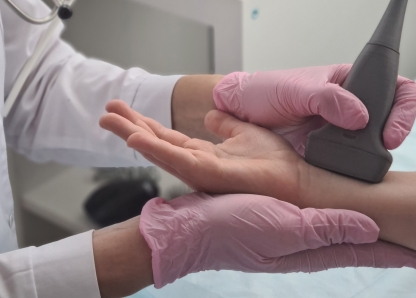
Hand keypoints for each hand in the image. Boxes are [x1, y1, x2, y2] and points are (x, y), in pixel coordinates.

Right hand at [101, 101, 306, 202]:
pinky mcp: (209, 174)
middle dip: (130, 128)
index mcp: (203, 154)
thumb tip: (210, 114)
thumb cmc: (272, 160)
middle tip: (105, 112)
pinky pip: (178, 160)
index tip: (124, 109)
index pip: (167, 137)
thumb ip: (225, 124)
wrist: (293, 177)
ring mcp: (200, 171)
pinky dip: (156, 150)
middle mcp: (196, 164)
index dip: (145, 123)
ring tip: (109, 121)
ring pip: (160, 152)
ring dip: (133, 136)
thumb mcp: (244, 132)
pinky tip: (137, 139)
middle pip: (156, 143)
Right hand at [140, 193, 415, 287]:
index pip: (369, 251)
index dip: (403, 254)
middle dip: (393, 240)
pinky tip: (346, 207)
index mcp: (315, 245)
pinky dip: (344, 212)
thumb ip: (326, 227)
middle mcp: (311, 240)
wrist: (193, 231)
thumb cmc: (233, 229)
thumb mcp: (282, 227)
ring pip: (345, 227)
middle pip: (363, 240)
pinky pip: (323, 217)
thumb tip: (373, 227)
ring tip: (395, 220)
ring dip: (372, 225)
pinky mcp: (283, 218)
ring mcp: (298, 231)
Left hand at [213, 65, 415, 153]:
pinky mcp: (330, 153)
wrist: (241, 114)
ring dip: (375, 154)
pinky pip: (351, 162)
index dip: (403, 108)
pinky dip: (354, 168)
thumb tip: (360, 117)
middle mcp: (351, 107)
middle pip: (390, 118)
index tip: (391, 131)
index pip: (394, 87)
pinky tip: (348, 172)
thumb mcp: (295, 90)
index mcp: (349, 83)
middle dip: (394, 133)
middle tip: (385, 147)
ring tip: (363, 161)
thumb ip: (328, 99)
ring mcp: (341, 132)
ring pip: (373, 144)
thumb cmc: (265, 92)